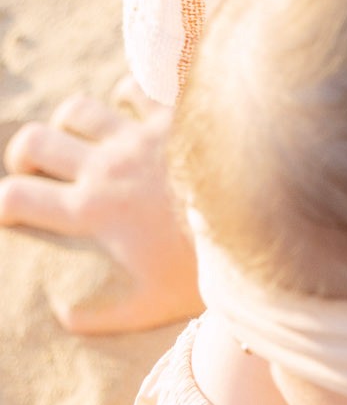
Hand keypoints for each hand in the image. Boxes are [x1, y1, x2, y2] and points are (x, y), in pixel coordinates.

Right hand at [0, 84, 199, 331]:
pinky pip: (135, 90)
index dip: (3, 203)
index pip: (19, 198)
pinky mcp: (172, 117)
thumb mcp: (148, 306)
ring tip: (81, 139)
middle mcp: (105, 167)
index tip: (8, 212)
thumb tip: (62, 314)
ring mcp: (137, 137)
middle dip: (24, 155)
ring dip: (70, 123)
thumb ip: (99, 314)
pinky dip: (127, 96)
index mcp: (92, 211)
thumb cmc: (203, 269)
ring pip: (78, 110)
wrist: (262, 222)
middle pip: (36, 142)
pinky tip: (133, 109)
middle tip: (34, 169)